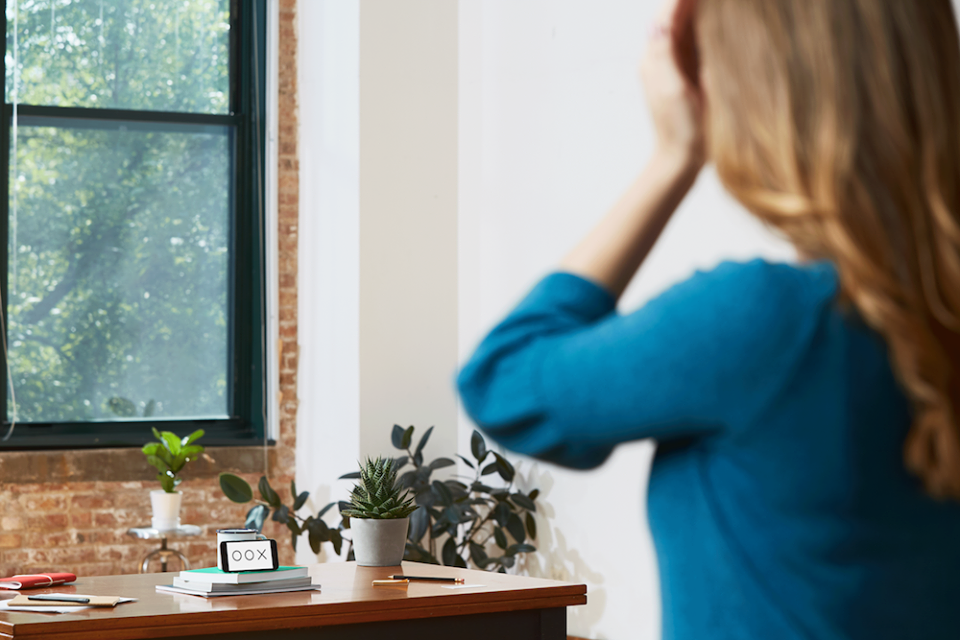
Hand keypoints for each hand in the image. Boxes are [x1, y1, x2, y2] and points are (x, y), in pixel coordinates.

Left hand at [640, 0, 704, 169]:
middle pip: (677, 16)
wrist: (682, 159)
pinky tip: (721, 19)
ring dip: (701, 11)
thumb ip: (664, 53)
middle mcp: (661, 57)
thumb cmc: (678, 128)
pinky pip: (697, 42)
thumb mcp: (671, 89)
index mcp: (654, 57)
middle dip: (692, 2)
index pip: (667, 14)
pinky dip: (708, 28)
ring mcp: (676, 64)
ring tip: (719, 4)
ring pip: (688, 26)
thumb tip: (661, 19)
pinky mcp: (690, 74)